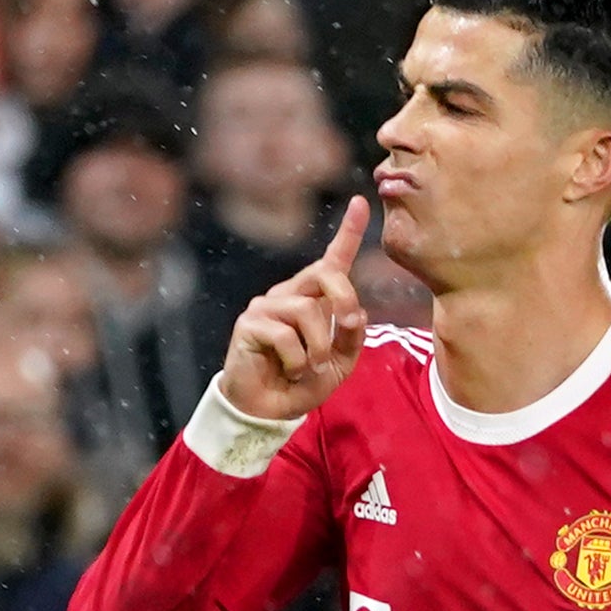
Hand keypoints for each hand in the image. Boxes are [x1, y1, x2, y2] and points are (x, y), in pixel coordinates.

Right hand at [219, 198, 368, 420]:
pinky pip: (285, 335)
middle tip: (347, 329)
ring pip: (308, 311)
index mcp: (314, 299)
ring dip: (319, 347)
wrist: (269, 408)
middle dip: (345, 299)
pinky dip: (297, 360)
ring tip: (310, 367)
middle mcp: (289, 294)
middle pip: (326, 274)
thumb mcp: (340, 362)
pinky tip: (290, 371)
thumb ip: (352, 337)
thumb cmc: (304, 381)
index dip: (348, 232)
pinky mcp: (249, 324)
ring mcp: (266, 306)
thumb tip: (356, 311)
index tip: (361, 202)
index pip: (332, 260)